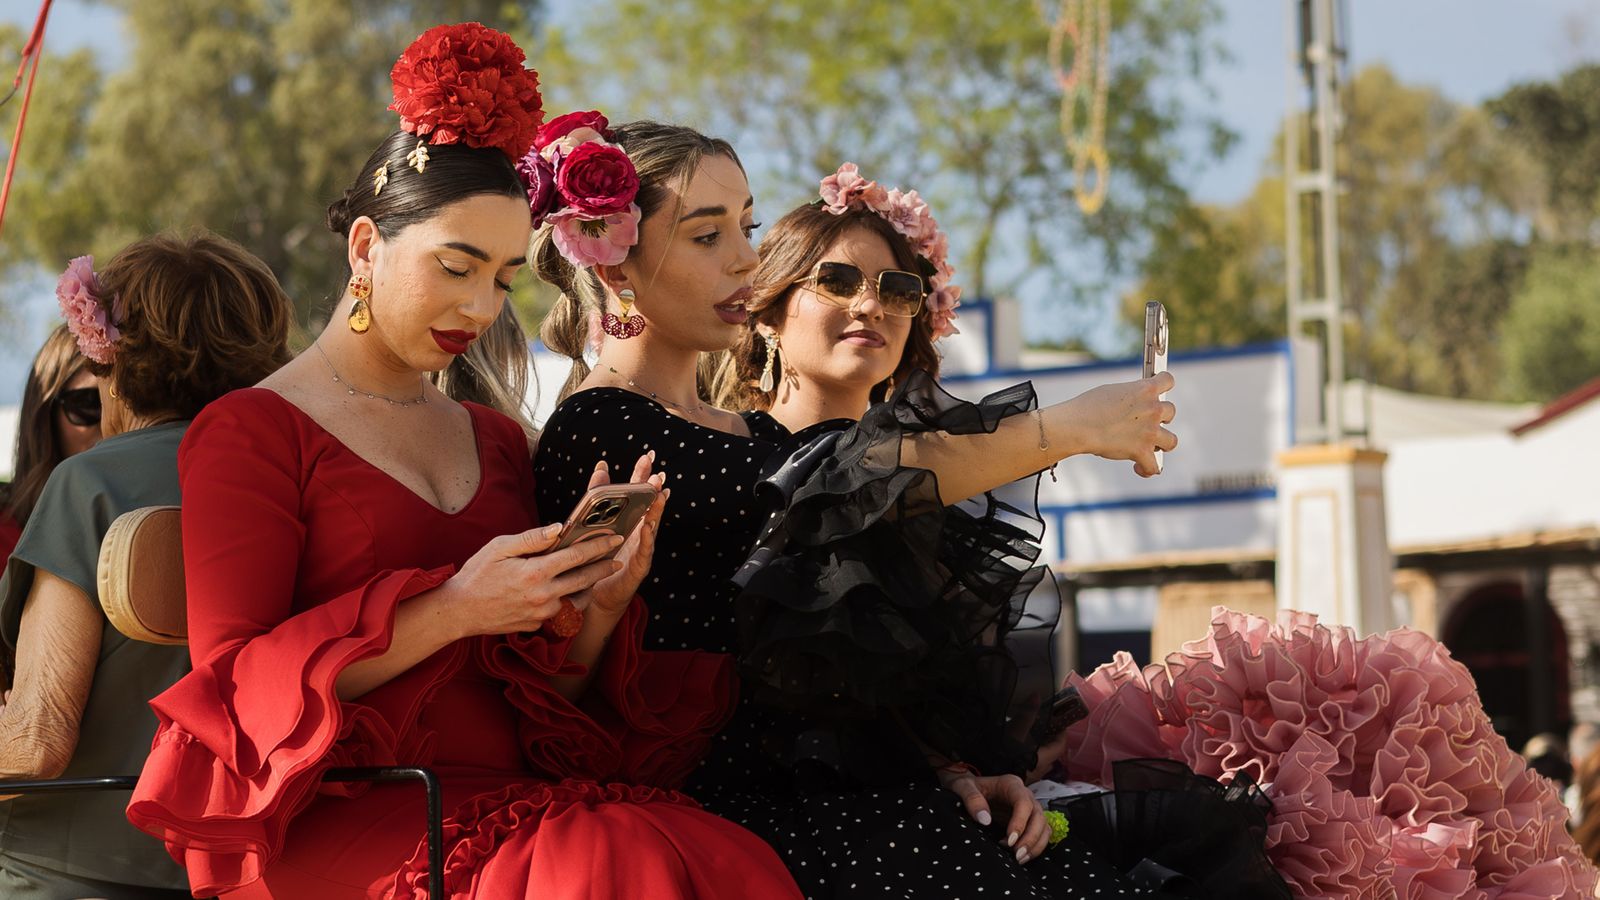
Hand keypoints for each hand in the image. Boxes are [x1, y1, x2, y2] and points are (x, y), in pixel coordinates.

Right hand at [446, 520, 625, 637]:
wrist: (460, 611)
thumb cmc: (477, 575)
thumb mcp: (499, 548)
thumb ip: (532, 538)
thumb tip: (559, 528)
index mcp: (535, 572)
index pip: (576, 556)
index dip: (599, 546)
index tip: (615, 540)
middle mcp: (543, 596)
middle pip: (584, 580)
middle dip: (603, 568)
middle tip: (617, 560)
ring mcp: (541, 615)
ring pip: (573, 598)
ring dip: (586, 587)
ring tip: (594, 574)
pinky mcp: (537, 626)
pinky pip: (557, 612)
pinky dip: (563, 600)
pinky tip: (561, 590)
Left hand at [569, 454, 668, 617]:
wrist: (597, 592)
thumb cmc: (599, 557)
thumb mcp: (596, 522)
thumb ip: (599, 495)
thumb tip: (602, 466)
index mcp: (629, 518)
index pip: (637, 492)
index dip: (643, 473)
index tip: (649, 455)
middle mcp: (639, 530)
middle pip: (649, 505)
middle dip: (654, 488)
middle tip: (658, 472)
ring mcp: (642, 547)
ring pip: (652, 525)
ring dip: (656, 510)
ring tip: (659, 494)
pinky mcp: (639, 565)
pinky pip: (645, 550)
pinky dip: (647, 538)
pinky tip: (648, 526)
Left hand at [937, 769, 1050, 864]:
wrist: (969, 789)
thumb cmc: (967, 786)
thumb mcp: (963, 787)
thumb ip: (972, 799)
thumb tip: (985, 820)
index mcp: (1011, 784)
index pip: (1024, 802)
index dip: (1020, 822)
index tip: (1009, 840)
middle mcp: (1024, 795)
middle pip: (1038, 816)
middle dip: (1031, 838)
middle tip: (1017, 855)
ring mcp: (1029, 809)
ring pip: (1043, 826)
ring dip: (1035, 845)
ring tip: (1019, 858)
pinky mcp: (1029, 821)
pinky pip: (1041, 834)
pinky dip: (1035, 847)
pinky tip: (1018, 855)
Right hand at [1065, 371, 1176, 476]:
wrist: (1077, 426)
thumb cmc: (1087, 407)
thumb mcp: (1112, 392)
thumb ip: (1130, 396)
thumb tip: (1135, 405)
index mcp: (1145, 389)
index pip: (1168, 380)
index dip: (1164, 384)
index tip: (1159, 389)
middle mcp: (1153, 409)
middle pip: (1170, 411)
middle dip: (1160, 417)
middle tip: (1146, 422)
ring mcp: (1150, 432)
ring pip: (1171, 440)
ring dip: (1161, 443)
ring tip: (1150, 445)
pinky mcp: (1142, 452)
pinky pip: (1154, 466)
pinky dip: (1147, 469)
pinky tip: (1139, 467)